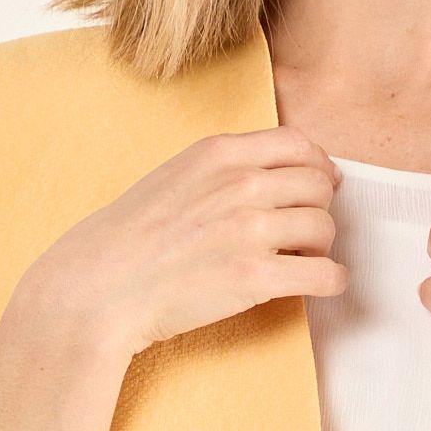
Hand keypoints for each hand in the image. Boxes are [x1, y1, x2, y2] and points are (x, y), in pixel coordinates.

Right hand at [27, 126, 346, 360]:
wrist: (99, 286)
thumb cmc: (130, 237)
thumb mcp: (175, 175)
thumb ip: (224, 168)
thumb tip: (274, 172)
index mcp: (219, 153)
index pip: (299, 144)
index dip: (317, 167)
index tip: (319, 186)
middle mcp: (240, 184)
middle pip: (319, 186)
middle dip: (319, 209)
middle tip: (305, 232)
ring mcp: (249, 231)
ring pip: (326, 228)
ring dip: (321, 247)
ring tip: (301, 259)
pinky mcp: (255, 278)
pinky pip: (325, 274)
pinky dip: (331, 281)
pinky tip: (320, 285)